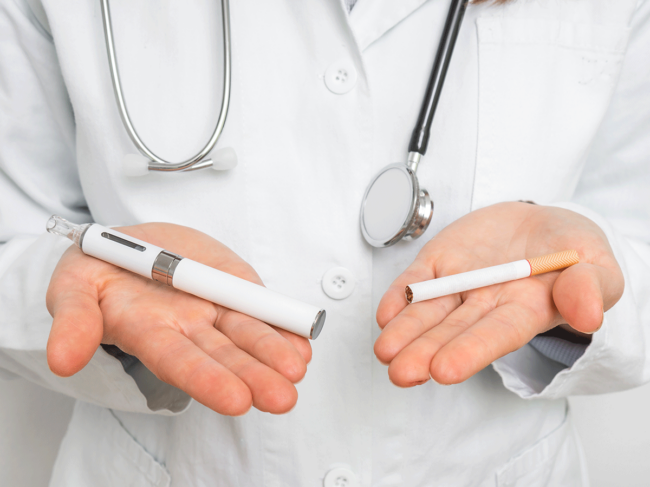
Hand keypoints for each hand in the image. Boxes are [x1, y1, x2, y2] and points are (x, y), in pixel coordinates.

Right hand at [46, 223, 310, 414]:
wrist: (130, 244)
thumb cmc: (99, 268)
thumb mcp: (74, 287)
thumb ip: (74, 320)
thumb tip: (63, 360)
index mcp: (148, 330)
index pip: (178, 360)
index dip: (205, 379)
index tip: (236, 400)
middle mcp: (187, 327)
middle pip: (223, 355)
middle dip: (253, 375)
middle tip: (282, 397)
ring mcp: (216, 307)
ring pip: (248, 333)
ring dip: (275, 352)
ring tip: (298, 368)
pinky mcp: (236, 286)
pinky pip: (261, 307)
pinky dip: (282, 323)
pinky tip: (302, 339)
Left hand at [374, 202, 623, 386]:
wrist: (539, 223)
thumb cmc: (570, 248)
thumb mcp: (594, 263)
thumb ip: (590, 287)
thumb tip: (589, 315)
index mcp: (526, 311)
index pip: (496, 334)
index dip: (471, 351)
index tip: (444, 370)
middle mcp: (486, 305)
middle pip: (453, 331)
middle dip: (425, 351)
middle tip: (402, 372)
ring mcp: (458, 285)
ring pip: (427, 312)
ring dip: (404, 332)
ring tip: (385, 352)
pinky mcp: (437, 264)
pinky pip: (415, 282)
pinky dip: (398, 297)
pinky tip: (385, 314)